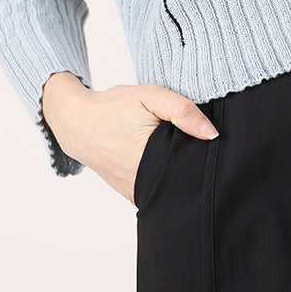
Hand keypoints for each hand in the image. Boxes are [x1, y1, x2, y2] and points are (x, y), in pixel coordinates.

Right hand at [41, 74, 218, 203]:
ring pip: (170, 189)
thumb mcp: (149, 96)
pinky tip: (166, 163)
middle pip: (183, 182)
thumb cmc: (114, 107)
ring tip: (181, 155)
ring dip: (179, 176)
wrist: (77, 123)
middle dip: (194, 167)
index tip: (212, 146)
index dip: (205, 157)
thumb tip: (211, 133)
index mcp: (151, 162)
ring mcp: (136, 194)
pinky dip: (165, 181)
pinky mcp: (131, 195)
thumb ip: (182, 110)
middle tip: (198, 147)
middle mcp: (144, 185)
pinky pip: (156, 192)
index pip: (192, 169)